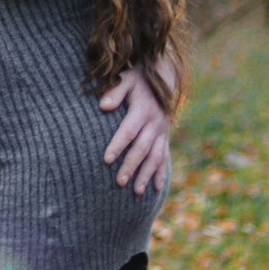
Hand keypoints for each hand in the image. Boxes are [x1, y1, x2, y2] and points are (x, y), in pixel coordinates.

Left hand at [98, 68, 170, 194]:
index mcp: (143, 110)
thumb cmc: (138, 80)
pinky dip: (160, 173)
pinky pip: (164, 157)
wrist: (164, 78)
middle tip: (119, 182)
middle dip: (131, 165)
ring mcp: (162, 132)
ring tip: (135, 191)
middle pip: (142, 148)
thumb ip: (115, 91)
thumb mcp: (126, 79)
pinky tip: (156, 189)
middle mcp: (155, 123)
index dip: (118, 145)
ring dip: (146, 174)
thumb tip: (103, 106)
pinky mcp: (165, 137)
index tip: (106, 159)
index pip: (128, 130)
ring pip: (155, 157)